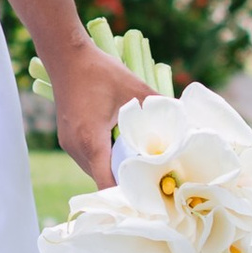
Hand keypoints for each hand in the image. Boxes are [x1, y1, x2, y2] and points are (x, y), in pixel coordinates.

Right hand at [46, 37, 151, 191]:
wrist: (65, 55)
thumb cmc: (99, 71)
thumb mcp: (134, 87)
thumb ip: (159, 105)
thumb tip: (185, 119)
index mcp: (92, 142)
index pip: (106, 183)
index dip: (126, 194)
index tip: (147, 197)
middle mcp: (76, 148)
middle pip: (102, 179)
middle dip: (126, 181)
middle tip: (152, 179)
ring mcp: (69, 144)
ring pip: (95, 169)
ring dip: (114, 168)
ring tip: (139, 163)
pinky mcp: (67, 138)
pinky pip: (89, 158)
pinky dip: (104, 158)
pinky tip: (120, 147)